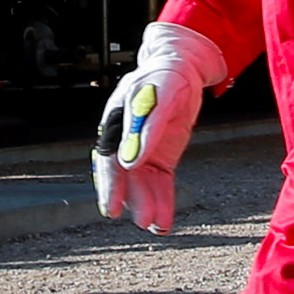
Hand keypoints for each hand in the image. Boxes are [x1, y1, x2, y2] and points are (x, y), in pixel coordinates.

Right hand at [90, 21, 227, 236]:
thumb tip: (131, 160)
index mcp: (117, 120)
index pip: (108, 156)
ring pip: (142, 183)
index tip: (113, 206)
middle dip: (132, 199)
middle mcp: (126, 139)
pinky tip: (165, 220)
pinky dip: (162, 201)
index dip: (109, 183)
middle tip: (142, 221)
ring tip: (156, 225)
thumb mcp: (162, 93)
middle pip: (125, 175)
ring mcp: (144, 150)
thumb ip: (147, 125)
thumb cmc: (167, 75)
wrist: (184, 68)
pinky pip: (159, 183)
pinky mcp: (160, 158)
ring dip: (148, 204)